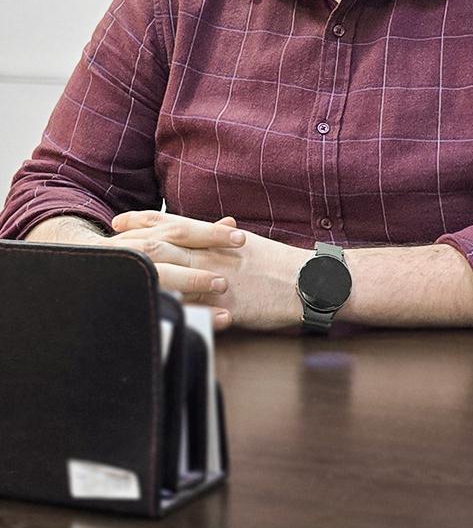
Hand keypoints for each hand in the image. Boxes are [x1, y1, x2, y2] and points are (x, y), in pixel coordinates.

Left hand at [109, 210, 306, 331]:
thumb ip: (225, 239)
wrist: (309, 282)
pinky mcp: (227, 308)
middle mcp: (214, 256)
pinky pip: (191, 309)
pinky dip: (167, 307)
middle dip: (133, 241)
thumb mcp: (250, 245)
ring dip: (143, 271)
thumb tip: (213, 229)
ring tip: (118, 271)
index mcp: (220, 240)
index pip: (175, 223)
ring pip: (171, 271)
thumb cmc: (282, 264)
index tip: (121, 219)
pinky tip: (146, 308)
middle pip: (165, 243)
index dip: (145, 220)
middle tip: (108, 240)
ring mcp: (219, 281)